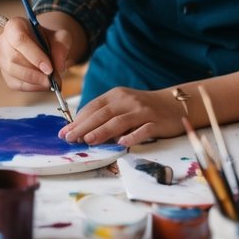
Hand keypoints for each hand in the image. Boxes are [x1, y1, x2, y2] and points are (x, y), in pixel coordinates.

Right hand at [0, 17, 71, 91]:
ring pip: (13, 72)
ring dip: (34, 80)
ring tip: (50, 81)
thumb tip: (58, 67)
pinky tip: (43, 84)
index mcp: (14, 26)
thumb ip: (61, 47)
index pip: (19, 39)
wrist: (43, 46)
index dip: (34, 55)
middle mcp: (3, 41)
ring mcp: (2, 59)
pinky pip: (16, 84)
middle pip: (13, 58)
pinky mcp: (6, 75)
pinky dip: (32, 87)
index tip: (49, 68)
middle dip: (35, 72)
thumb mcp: (60, 37)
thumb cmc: (49, 38)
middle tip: (52, 79)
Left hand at [59, 86, 183, 146]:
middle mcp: (128, 100)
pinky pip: (143, 130)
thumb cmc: (143, 107)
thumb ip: (106, 115)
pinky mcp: (156, 122)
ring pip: (119, 121)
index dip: (78, 119)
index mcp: (116, 95)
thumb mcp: (123, 105)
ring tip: (87, 140)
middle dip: (83, 126)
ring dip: (102, 131)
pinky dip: (132, 136)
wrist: (174, 104)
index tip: (64, 131)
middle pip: (102, 114)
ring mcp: (142, 111)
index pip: (93, 106)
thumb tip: (83, 131)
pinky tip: (122, 143)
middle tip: (69, 138)